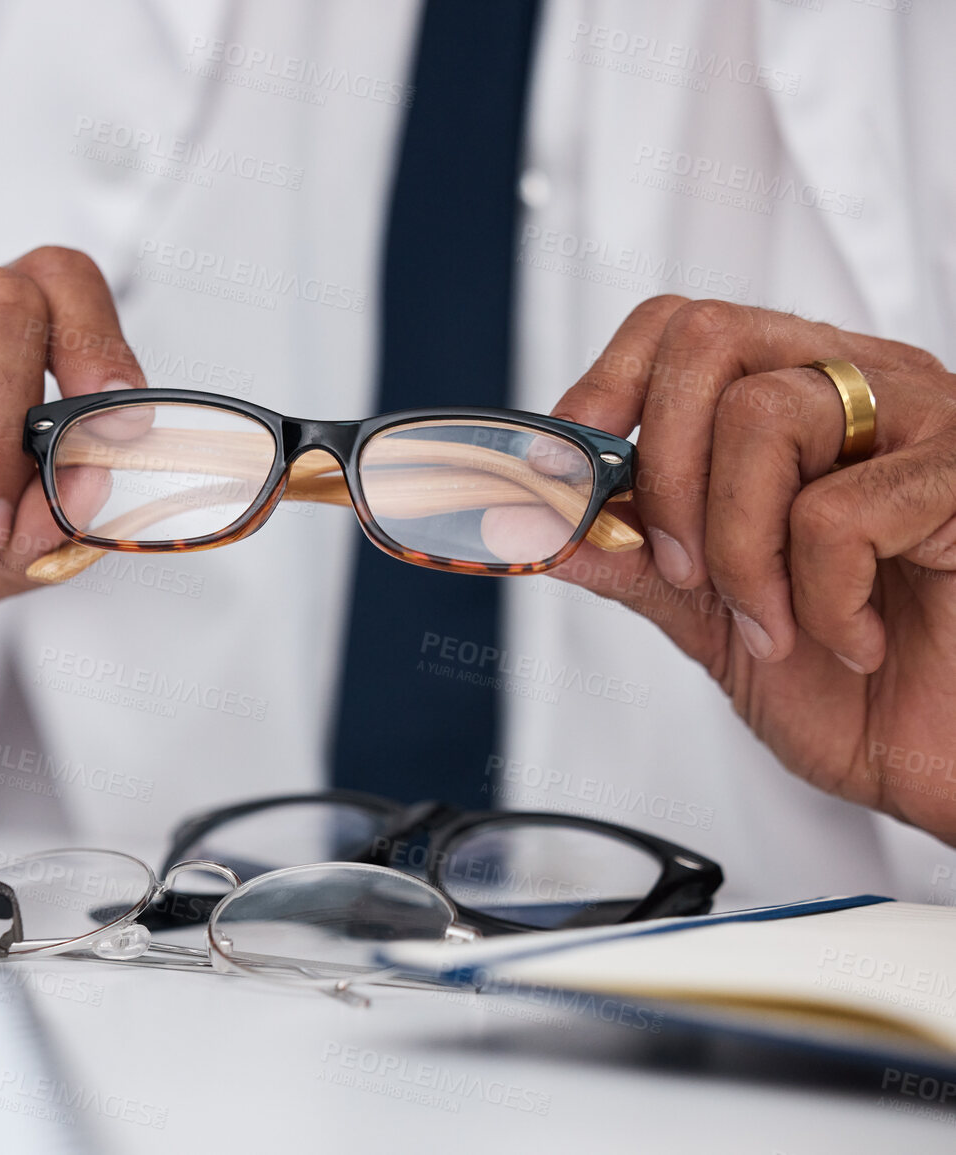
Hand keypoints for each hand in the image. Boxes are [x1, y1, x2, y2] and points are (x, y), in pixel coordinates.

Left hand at [548, 296, 955, 842]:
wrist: (950, 762)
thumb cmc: (856, 685)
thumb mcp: (707, 614)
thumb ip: (624, 554)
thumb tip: (524, 515)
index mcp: (799, 402)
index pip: (679, 326)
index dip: (605, 387)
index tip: (567, 472)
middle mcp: (861, 391)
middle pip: (708, 338)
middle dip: (663, 472)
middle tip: (682, 572)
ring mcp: (924, 425)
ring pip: (764, 415)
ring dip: (737, 550)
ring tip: (772, 625)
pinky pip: (842, 511)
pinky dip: (821, 598)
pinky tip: (852, 638)